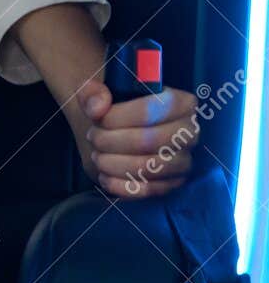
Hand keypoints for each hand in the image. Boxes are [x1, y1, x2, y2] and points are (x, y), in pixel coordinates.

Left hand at [79, 81, 199, 198]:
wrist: (120, 131)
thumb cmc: (117, 108)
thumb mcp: (103, 91)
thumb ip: (93, 92)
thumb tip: (97, 108)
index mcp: (182, 103)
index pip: (151, 110)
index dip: (118, 117)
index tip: (97, 119)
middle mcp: (189, 133)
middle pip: (147, 141)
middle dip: (111, 141)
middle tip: (93, 138)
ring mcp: (183, 161)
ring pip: (146, 167)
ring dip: (112, 163)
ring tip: (97, 155)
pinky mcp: (171, 185)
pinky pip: (145, 190)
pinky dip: (119, 185)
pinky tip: (104, 175)